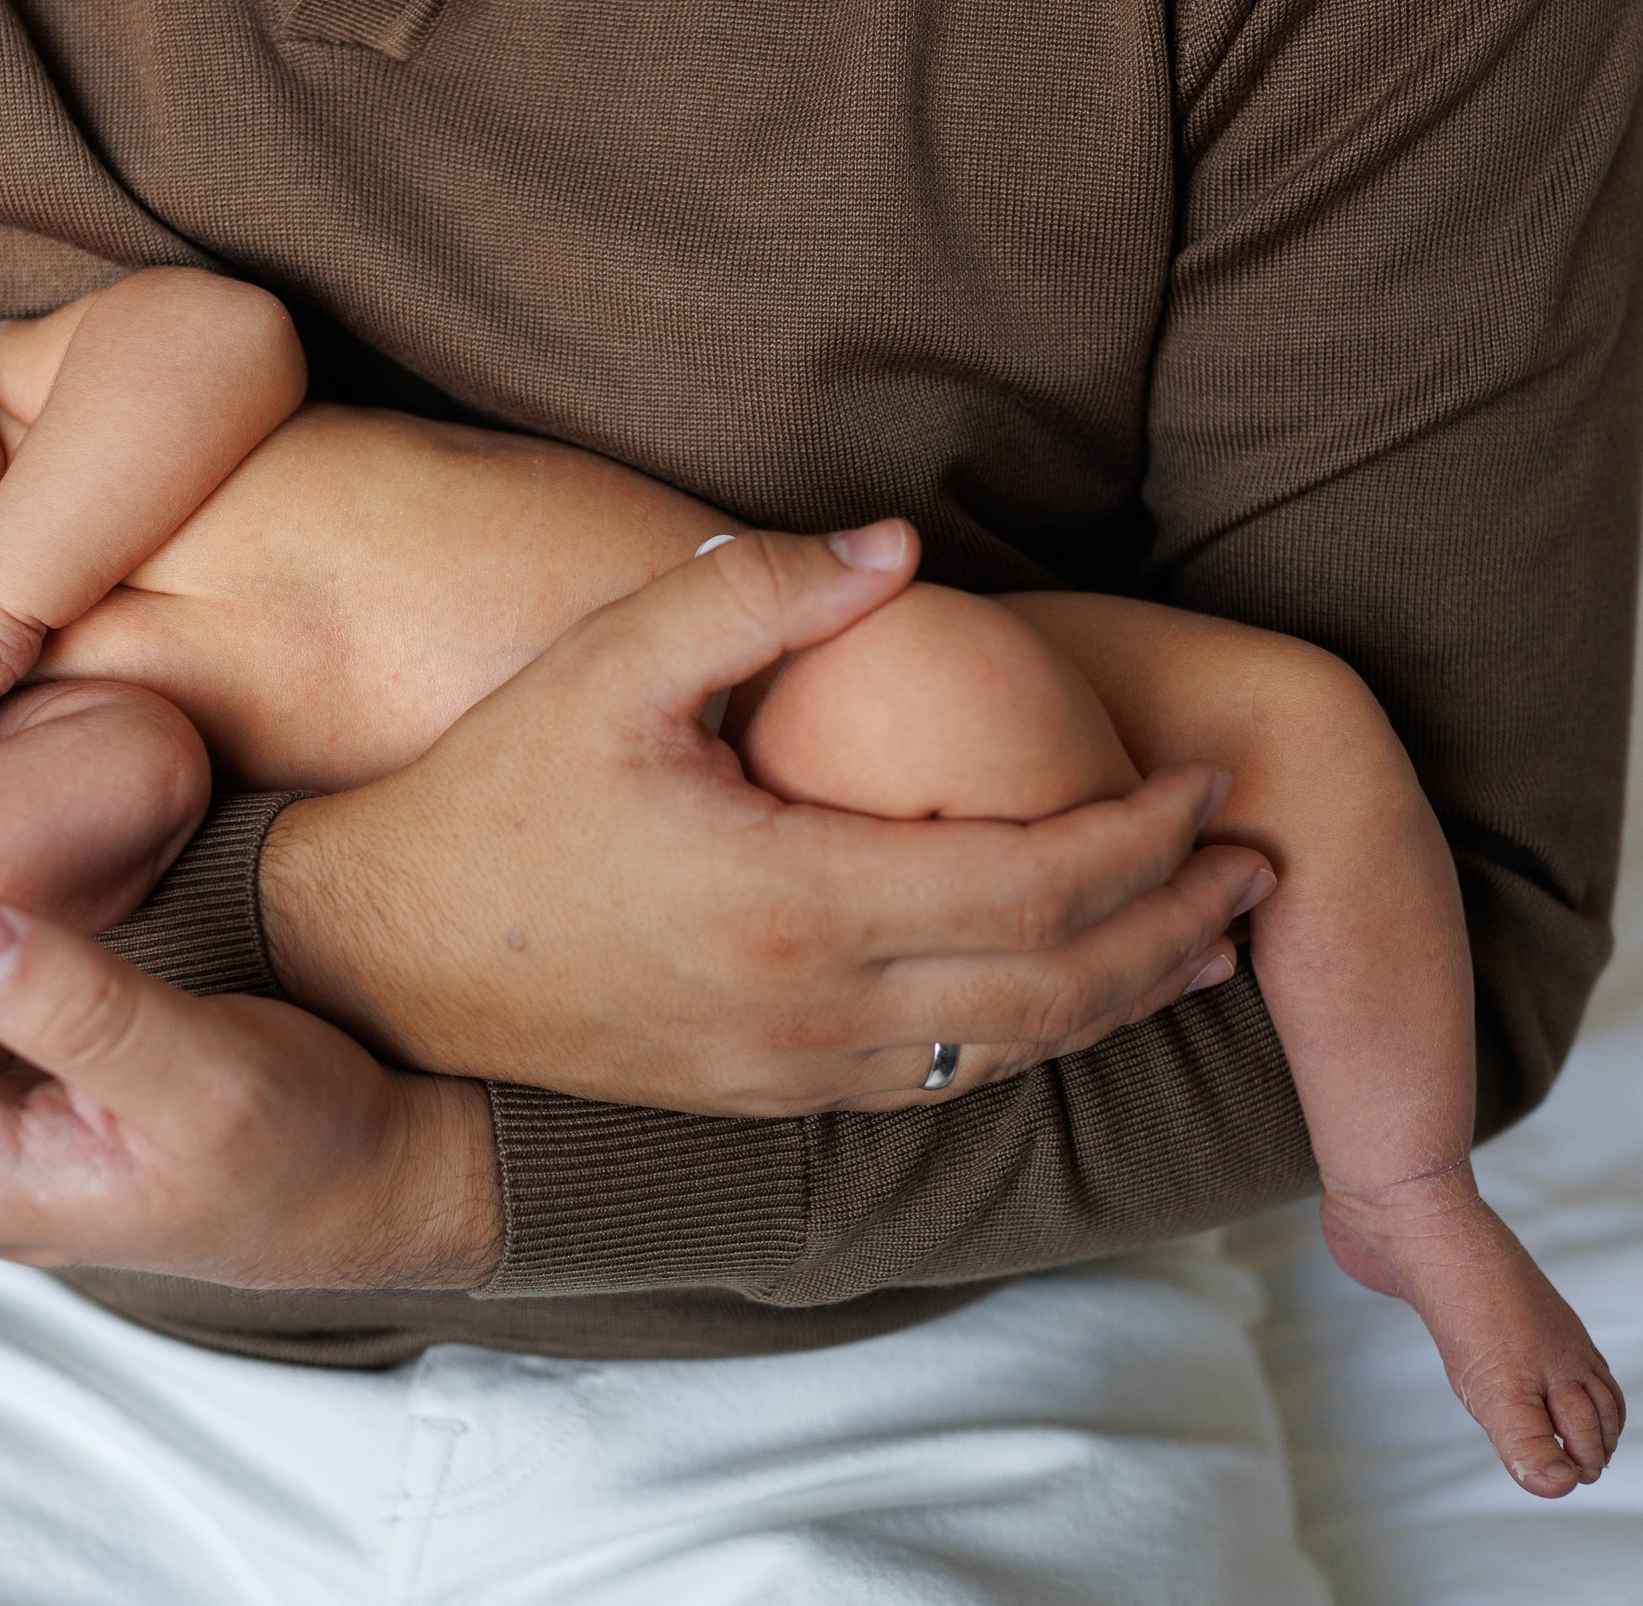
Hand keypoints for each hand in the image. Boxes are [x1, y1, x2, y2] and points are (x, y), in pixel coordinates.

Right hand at [262, 519, 1273, 1116]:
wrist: (384, 962)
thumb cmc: (491, 800)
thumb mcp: (608, 665)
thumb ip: (756, 587)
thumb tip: (900, 544)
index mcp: (796, 895)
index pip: (1032, 880)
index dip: (1142, 835)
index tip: (1204, 777)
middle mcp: (814, 1006)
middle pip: (1056, 985)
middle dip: (1173, 923)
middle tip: (1258, 867)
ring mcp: (792, 1072)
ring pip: (1010, 1053)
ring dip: (1123, 998)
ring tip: (1204, 946)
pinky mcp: (765, 1097)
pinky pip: (940, 1085)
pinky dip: (1032, 1043)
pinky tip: (1066, 1006)